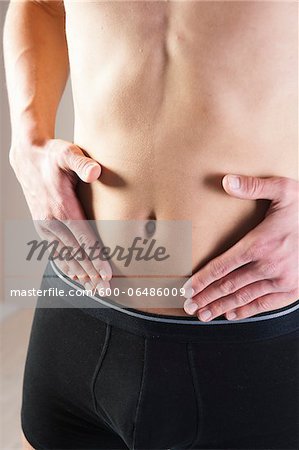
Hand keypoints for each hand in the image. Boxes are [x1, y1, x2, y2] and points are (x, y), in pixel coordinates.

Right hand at [10, 138, 111, 291]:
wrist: (27, 158)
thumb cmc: (52, 156)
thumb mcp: (67, 153)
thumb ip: (81, 163)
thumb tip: (95, 171)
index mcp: (62, 208)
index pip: (83, 239)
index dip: (96, 258)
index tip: (107, 274)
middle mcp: (52, 222)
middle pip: (76, 254)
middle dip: (92, 274)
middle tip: (107, 291)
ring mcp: (46, 227)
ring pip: (65, 257)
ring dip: (81, 275)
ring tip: (94, 290)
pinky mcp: (43, 228)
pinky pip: (55, 253)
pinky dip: (66, 267)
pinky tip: (76, 277)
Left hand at [183, 174, 298, 320]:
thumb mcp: (284, 190)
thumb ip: (253, 186)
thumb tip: (226, 180)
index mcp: (260, 243)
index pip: (222, 266)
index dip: (202, 280)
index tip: (187, 288)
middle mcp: (269, 266)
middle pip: (228, 286)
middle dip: (205, 297)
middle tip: (188, 306)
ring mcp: (282, 280)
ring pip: (243, 298)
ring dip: (221, 308)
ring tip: (204, 314)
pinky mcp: (293, 290)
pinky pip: (264, 304)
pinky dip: (247, 311)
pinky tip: (232, 314)